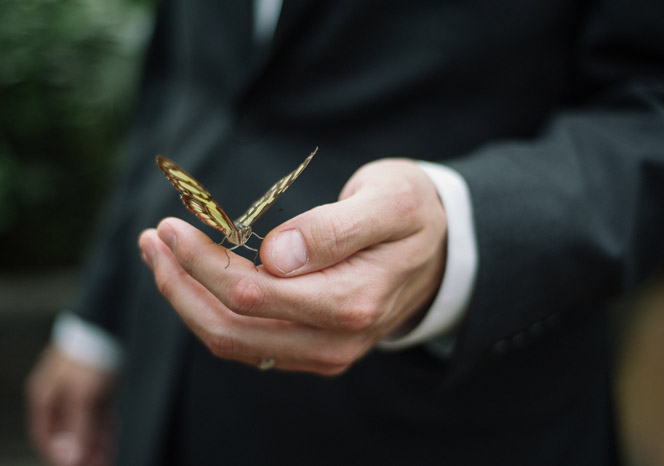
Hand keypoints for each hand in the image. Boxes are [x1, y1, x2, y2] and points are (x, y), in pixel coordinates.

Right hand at [26, 345, 115, 465]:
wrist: (109, 324)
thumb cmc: (89, 354)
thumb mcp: (82, 393)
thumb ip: (77, 426)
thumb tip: (71, 457)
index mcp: (45, 396)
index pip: (46, 436)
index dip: (59, 455)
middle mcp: (59, 396)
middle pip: (68, 432)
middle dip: (82, 453)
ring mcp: (78, 391)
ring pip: (85, 425)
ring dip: (95, 445)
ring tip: (106, 461)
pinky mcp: (97, 387)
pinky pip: (98, 414)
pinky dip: (104, 429)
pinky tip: (111, 443)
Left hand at [139, 159, 446, 374]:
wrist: (441, 252)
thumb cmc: (413, 214)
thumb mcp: (388, 202)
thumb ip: (335, 229)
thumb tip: (275, 255)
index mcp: (353, 300)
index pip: (254, 294)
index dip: (203, 262)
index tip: (173, 225)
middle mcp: (336, 339)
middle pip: (233, 328)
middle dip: (182, 285)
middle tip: (154, 239)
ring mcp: (325, 351)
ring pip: (234, 342)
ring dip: (188, 301)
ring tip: (161, 257)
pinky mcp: (314, 350)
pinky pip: (250, 344)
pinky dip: (211, 313)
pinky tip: (193, 282)